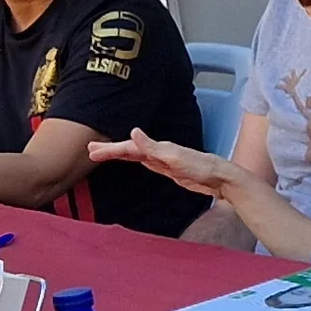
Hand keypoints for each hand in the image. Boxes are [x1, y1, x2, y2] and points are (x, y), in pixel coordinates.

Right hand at [87, 128, 248, 196]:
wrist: (220, 178)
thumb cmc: (201, 168)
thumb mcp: (174, 158)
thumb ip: (152, 147)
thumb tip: (133, 132)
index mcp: (158, 148)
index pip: (128, 148)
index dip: (111, 149)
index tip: (93, 152)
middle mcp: (158, 151)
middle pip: (128, 149)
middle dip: (110, 149)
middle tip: (90, 150)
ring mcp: (162, 160)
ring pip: (134, 155)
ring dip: (119, 154)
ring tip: (103, 154)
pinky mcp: (168, 169)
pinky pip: (144, 162)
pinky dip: (132, 160)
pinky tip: (130, 160)